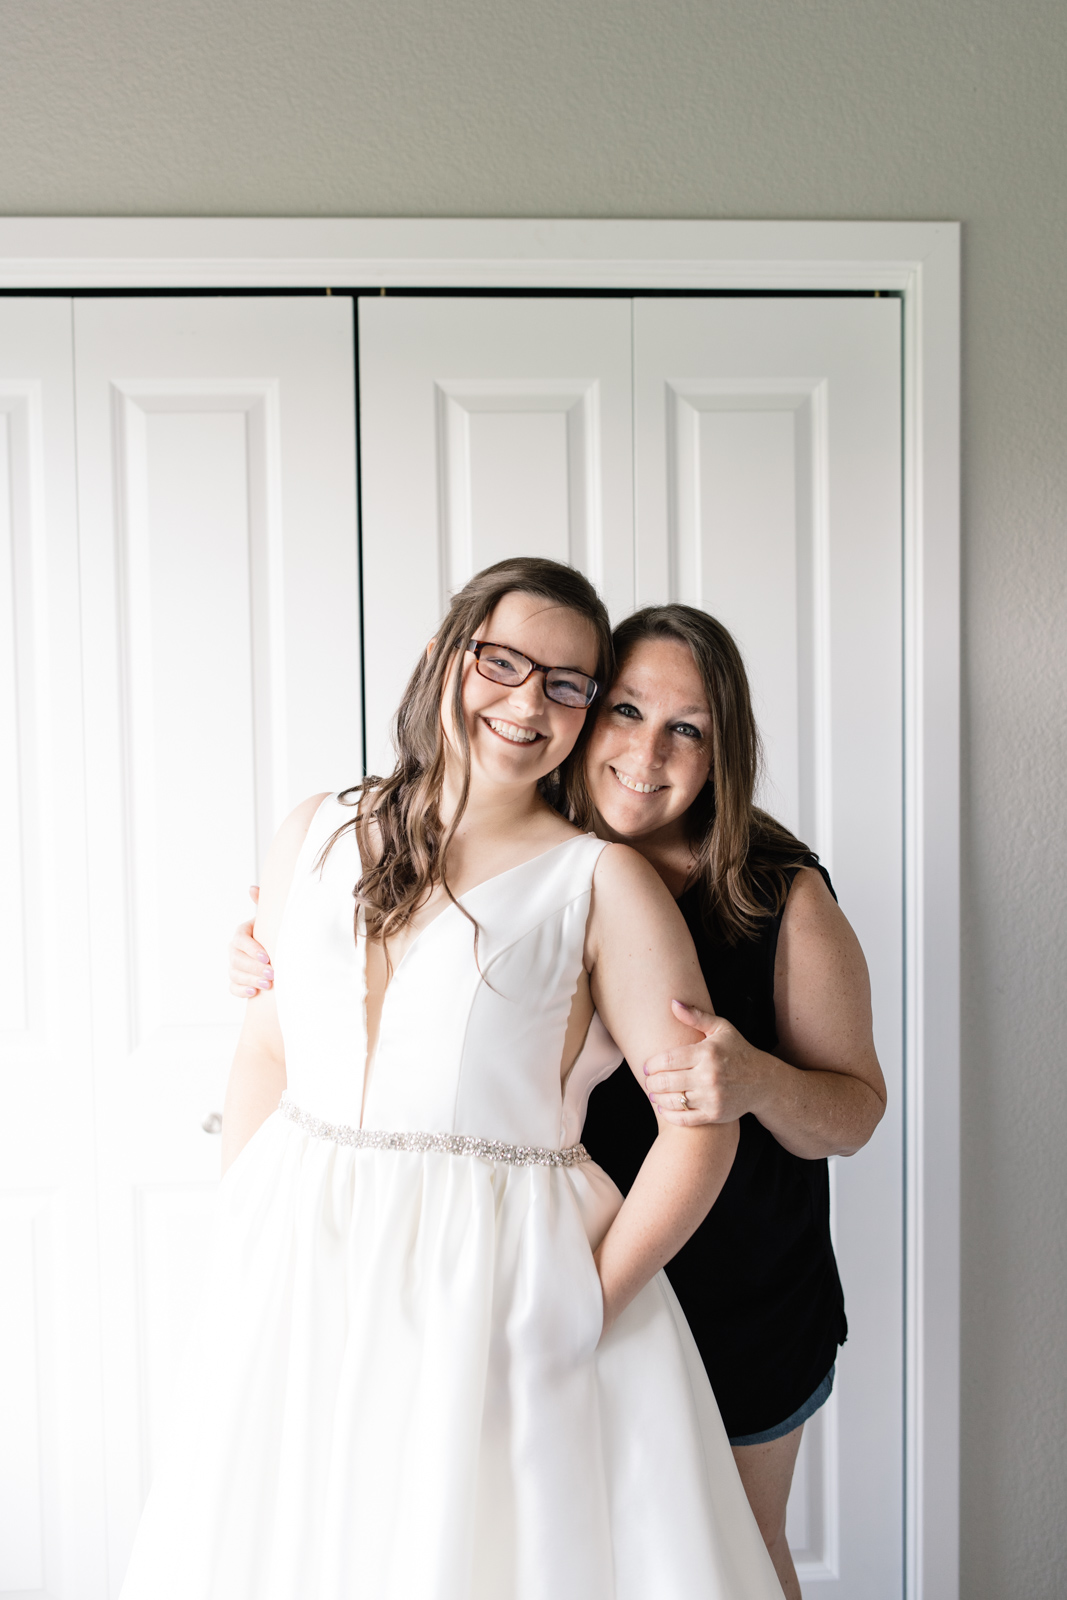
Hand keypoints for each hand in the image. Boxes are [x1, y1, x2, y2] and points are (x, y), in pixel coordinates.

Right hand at [229, 886, 273, 997]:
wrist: (274, 952)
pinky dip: (241, 991)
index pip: (241, 940)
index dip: (252, 949)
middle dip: (254, 968)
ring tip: (268, 985)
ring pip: (235, 974)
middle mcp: (234, 950)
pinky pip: (233, 987)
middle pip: (237, 960)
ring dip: (251, 980)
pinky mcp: (236, 981)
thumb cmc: (272, 932)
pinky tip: (253, 993)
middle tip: (272, 974)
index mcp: (242, 933)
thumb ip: (263, 904)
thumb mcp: (270, 918)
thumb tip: (252, 888)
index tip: (268, 957)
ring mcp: (234, 966)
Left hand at [643, 1000, 773, 1124]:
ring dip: (658, 1098)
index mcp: (707, 1052)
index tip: (647, 1066)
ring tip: (654, 1094)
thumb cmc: (737, 1051)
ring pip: (673, 1100)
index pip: (667, 1059)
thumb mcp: (721, 1029)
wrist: (762, 1081)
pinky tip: (664, 1108)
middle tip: (648, 1081)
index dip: (652, 1064)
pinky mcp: (715, 1114)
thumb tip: (673, 1003)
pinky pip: (684, 1119)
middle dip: (651, 1082)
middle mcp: (709, 1075)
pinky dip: (670, 1115)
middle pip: (667, 1081)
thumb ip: (696, 1016)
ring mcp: (712, 1097)